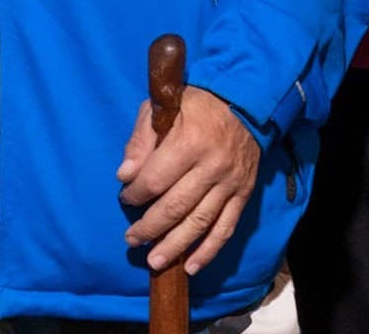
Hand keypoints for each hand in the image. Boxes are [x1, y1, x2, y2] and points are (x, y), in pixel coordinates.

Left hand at [118, 85, 259, 274]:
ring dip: (175, 246)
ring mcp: (230, 184)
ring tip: (154, 262)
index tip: (125, 198)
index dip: (136, 193)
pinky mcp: (243, 195)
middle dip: (150, 227)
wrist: (244, 103)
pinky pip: (226, 228)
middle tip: (131, 240)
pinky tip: (191, 267)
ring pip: (200, 223)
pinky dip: (209, 251)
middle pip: (176, 206)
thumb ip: (140, 141)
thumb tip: (124, 176)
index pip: (156, 179)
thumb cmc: (194, 104)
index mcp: (189, 142)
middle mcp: (211, 167)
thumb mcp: (161, 109)